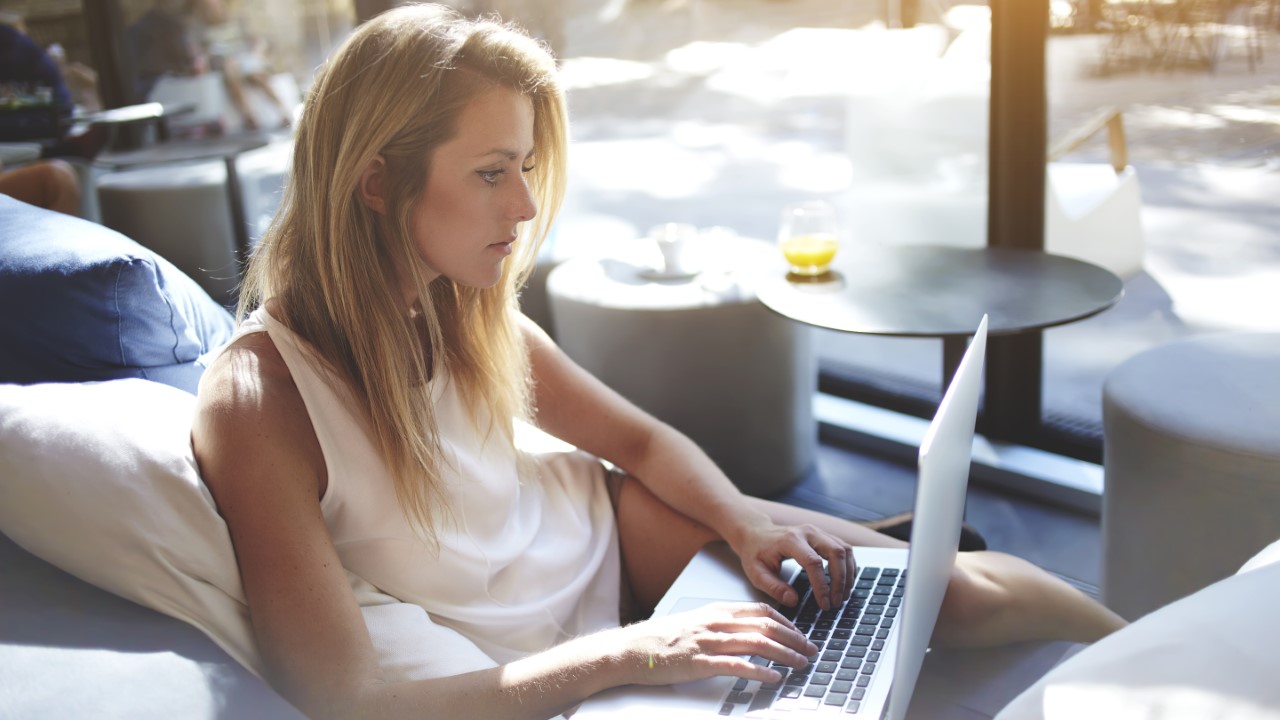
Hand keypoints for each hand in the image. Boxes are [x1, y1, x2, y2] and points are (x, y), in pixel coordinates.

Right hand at [615, 602, 816, 686]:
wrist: (631, 650)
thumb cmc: (661, 639)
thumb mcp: (695, 622)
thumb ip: (720, 624)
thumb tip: (746, 632)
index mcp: (715, 611)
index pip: (760, 610)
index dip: (786, 622)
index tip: (800, 634)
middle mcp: (715, 623)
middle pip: (765, 626)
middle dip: (793, 638)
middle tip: (810, 649)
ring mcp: (708, 642)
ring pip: (757, 643)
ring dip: (784, 654)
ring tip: (800, 663)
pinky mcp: (700, 663)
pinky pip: (737, 666)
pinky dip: (760, 671)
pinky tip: (773, 677)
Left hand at [730, 521, 854, 611]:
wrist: (756, 533)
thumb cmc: (756, 553)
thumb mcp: (756, 573)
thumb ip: (773, 588)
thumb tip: (794, 601)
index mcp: (790, 540)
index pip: (813, 562)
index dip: (822, 585)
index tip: (824, 604)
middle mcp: (808, 532)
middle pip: (836, 552)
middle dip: (841, 580)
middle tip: (837, 602)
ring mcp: (818, 532)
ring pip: (844, 549)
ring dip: (848, 574)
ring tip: (843, 595)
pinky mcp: (824, 536)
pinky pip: (844, 549)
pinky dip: (849, 566)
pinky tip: (845, 582)